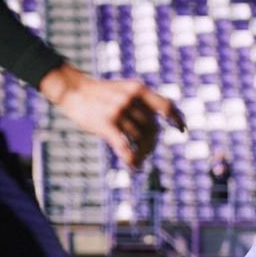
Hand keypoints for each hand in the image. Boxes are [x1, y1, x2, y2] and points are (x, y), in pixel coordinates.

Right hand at [40, 63, 185, 168]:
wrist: (73, 90)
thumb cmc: (102, 93)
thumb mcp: (125, 89)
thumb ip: (143, 101)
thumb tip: (166, 118)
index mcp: (138, 89)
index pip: (166, 105)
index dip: (176, 119)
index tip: (182, 130)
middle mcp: (130, 99)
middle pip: (153, 128)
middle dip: (152, 142)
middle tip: (147, 150)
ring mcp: (118, 112)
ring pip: (140, 140)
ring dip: (142, 153)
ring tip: (139, 158)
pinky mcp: (106, 125)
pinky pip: (125, 148)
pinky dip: (132, 160)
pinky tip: (135, 167)